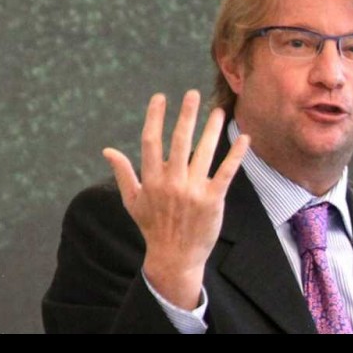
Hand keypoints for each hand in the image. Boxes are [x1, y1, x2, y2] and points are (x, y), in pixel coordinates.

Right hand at [102, 90, 249, 308]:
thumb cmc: (153, 228)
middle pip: (179, 141)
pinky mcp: (213, 199)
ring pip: (204, 152)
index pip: (151, 140)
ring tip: (218, 111)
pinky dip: (236, 154)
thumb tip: (108, 150)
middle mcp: (172, 182)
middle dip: (186, 115)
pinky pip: (226, 171)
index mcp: (151, 179)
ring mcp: (193, 190)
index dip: (155, 117)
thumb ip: (123, 173)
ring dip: (212, 129)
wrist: (174, 258)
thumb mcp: (132, 201)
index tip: (160, 97)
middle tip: (193, 94)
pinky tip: (244, 137)